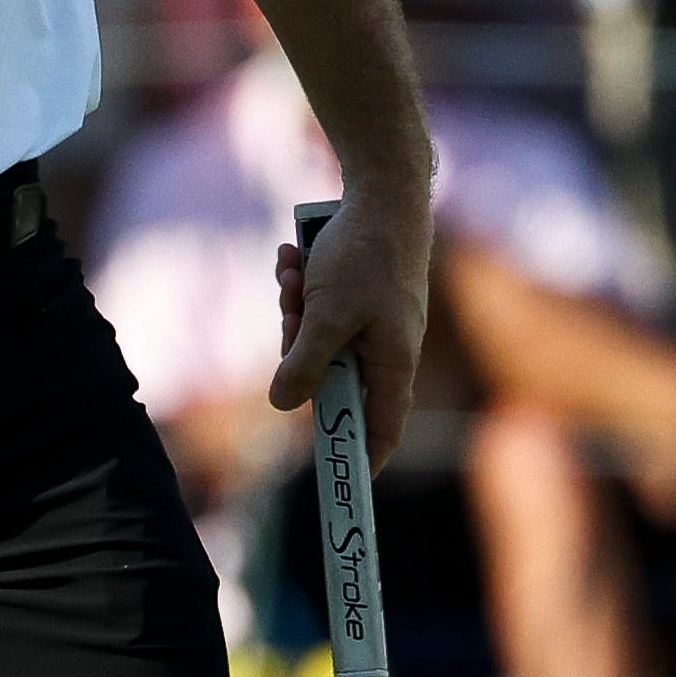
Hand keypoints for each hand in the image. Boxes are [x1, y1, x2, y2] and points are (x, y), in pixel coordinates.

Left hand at [268, 180, 430, 466]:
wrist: (383, 193)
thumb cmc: (365, 256)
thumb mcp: (326, 315)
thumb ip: (304, 363)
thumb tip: (282, 404)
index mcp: (392, 364)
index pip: (381, 431)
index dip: (360, 458)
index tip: (338, 483)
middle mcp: (385, 350)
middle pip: (329, 381)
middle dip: (298, 350)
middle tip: (292, 317)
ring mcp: (371, 324)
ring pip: (315, 341)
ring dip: (294, 310)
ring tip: (297, 272)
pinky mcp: (357, 298)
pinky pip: (316, 310)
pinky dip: (300, 288)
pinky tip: (293, 257)